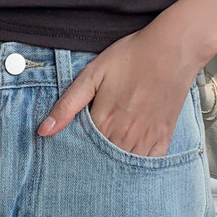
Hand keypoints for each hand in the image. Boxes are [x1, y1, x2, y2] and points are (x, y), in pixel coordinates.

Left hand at [36, 12, 208, 156]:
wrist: (173, 49)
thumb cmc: (132, 57)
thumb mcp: (93, 74)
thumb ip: (67, 105)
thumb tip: (44, 131)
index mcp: (104, 121)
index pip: (82, 152)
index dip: (74, 153)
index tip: (68, 155)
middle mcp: (126, 135)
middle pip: (104, 163)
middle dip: (93, 164)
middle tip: (86, 165)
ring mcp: (147, 138)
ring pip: (126, 167)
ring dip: (115, 167)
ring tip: (106, 165)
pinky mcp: (165, 136)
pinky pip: (149, 163)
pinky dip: (139, 166)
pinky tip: (131, 160)